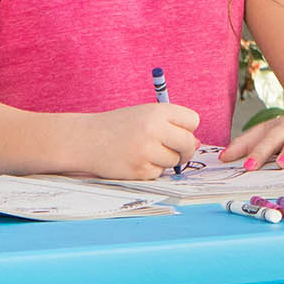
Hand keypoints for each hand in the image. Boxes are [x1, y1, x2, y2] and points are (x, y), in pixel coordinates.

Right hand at [79, 102, 202, 180]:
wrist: (86, 139)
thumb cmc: (117, 126)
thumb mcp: (144, 115)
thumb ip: (170, 126)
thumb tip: (197, 144)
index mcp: (156, 111)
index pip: (192, 121)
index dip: (187, 128)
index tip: (177, 132)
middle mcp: (153, 129)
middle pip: (188, 144)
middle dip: (185, 149)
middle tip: (175, 150)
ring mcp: (146, 151)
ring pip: (174, 161)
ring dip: (165, 160)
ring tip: (145, 152)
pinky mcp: (139, 170)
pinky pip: (158, 173)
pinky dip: (150, 170)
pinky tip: (135, 161)